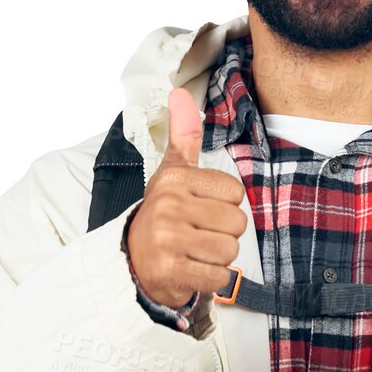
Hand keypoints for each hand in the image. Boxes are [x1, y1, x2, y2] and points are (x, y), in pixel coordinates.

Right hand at [126, 87, 248, 307]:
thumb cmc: (165, 213)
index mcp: (173, 179)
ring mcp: (168, 239)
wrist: (134, 261)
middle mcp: (168, 206)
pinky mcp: (171, 271)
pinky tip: (193, 269)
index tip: (200, 209)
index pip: (236, 193)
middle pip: (237, 223)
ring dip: (218, 257)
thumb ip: (183, 134)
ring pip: (230, 250)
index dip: (224, 205)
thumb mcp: (173, 172)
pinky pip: (219, 276)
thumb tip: (178, 93)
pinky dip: (212, 279)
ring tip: (195, 251)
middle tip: (198, 234)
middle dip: (223, 233)